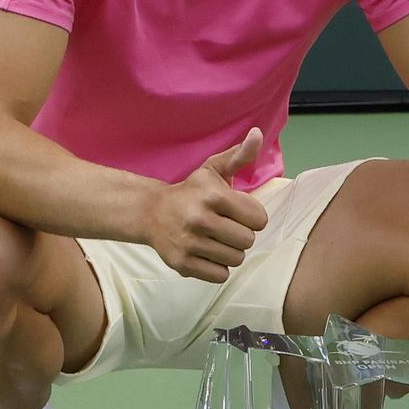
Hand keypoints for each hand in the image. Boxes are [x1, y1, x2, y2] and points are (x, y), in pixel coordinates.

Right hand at [143, 128, 270, 282]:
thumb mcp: (212, 170)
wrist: (150, 213)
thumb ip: (239, 155)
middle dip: (240, 235)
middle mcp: (200, 219)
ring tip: (215, 240)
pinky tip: (206, 253)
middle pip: (248, 241)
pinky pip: (220, 275)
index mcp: (213, 195)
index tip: (237, 213)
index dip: (252, 217)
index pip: (259, 219)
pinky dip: (217, 267)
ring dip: (229, 252)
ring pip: (236, 259)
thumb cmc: (190, 191)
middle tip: (225, 227)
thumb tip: (258, 134)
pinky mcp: (182, 263)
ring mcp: (189, 243)